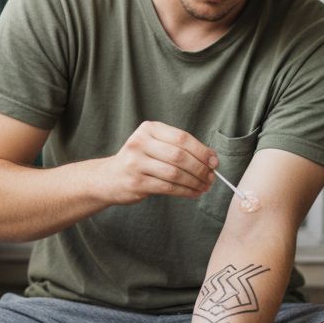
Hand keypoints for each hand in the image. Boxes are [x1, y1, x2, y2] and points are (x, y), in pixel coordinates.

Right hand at [100, 121, 217, 204]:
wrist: (109, 178)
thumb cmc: (139, 161)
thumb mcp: (153, 145)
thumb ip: (178, 148)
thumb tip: (211, 159)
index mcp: (149, 129)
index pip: (182, 138)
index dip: (202, 151)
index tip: (214, 162)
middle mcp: (140, 143)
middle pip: (180, 156)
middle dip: (200, 168)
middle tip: (211, 177)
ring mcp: (136, 163)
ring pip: (175, 173)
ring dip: (195, 182)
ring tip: (204, 186)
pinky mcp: (136, 182)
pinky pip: (168, 187)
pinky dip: (185, 191)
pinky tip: (193, 193)